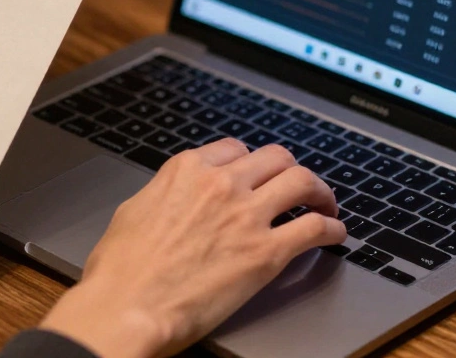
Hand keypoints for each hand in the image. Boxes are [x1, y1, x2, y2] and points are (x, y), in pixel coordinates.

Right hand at [39, 138, 345, 357]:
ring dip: (320, 190)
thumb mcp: (133, 211)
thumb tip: (175, 197)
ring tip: (325, 203)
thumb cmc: (120, 269)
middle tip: (296, 186)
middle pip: (275, 157)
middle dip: (289, 169)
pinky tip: (334, 234)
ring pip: (302, 181)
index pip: (235, 149)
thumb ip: (164, 194)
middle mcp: (220, 184)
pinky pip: (314, 228)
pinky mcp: (266, 253)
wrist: (127, 307)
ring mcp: (246, 215)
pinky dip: (332, 228)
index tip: (257, 175)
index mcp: (187, 170)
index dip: (251, 162)